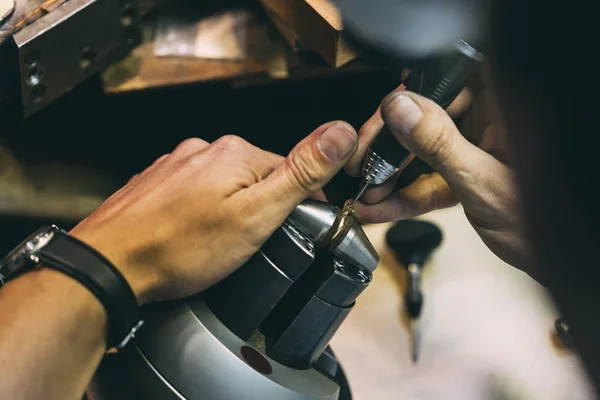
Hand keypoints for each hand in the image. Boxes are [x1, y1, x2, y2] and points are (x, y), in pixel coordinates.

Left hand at [70, 122, 357, 303]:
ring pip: (221, 185)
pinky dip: (199, 212)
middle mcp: (203, 150)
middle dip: (261, 205)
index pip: (289, 168)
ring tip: (221, 245)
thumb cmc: (180, 247)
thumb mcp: (257, 214)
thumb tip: (339, 133)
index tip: (297, 227)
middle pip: (254, 175)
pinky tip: (192, 237)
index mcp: (235, 153)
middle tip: (254, 244)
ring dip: (229, 209)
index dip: (300, 200)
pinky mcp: (155, 184)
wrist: (110, 265)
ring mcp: (174, 166)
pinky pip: (191, 194)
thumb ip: (301, 173)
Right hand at [345, 85, 533, 277]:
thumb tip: (401, 109)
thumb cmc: (538, 222)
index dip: (416, 87)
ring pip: (419, 147)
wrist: (547, 262)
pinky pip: (425, 178)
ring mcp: (471, 149)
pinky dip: (402, 195)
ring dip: (390, 171)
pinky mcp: (460, 174)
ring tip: (367, 188)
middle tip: (365, 157)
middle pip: (426, 113)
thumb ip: (439, 143)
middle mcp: (486, 123)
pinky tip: (379, 206)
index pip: (452, 78)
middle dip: (389, 139)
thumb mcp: (481, 180)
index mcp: (502, 110)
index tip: (387, 109)